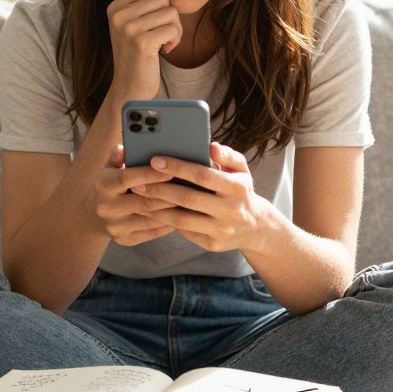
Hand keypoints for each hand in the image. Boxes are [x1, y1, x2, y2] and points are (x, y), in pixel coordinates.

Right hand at [88, 145, 180, 246]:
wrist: (96, 215)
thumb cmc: (113, 183)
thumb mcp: (111, 167)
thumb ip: (119, 157)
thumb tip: (123, 149)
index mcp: (102, 185)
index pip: (127, 178)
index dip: (150, 174)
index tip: (171, 170)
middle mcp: (106, 207)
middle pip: (143, 201)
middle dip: (168, 194)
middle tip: (190, 188)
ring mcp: (115, 226)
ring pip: (151, 218)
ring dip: (173, 210)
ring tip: (191, 201)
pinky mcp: (125, 240)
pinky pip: (153, 232)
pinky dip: (170, 223)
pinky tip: (184, 215)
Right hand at [105, 0, 182, 101]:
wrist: (128, 89)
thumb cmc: (137, 55)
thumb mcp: (131, 25)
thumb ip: (143, 4)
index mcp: (114, 7)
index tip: (154, 15)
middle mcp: (118, 15)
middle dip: (170, 15)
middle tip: (162, 33)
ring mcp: (129, 29)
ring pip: (170, 11)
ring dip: (174, 28)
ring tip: (163, 42)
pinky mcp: (142, 42)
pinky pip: (173, 28)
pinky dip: (175, 40)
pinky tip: (164, 50)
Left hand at [127, 142, 282, 253]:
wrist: (255, 227)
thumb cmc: (240, 190)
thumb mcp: (241, 170)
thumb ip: (228, 155)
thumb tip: (212, 147)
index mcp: (237, 187)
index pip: (202, 175)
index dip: (177, 167)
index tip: (155, 160)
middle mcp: (230, 210)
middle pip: (187, 198)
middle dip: (159, 189)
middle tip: (137, 182)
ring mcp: (221, 229)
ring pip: (181, 218)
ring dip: (157, 207)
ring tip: (139, 196)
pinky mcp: (212, 244)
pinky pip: (184, 231)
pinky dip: (165, 221)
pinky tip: (150, 211)